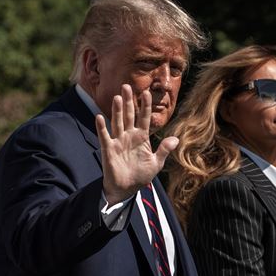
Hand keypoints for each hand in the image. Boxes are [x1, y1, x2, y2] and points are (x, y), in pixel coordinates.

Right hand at [96, 85, 178, 204]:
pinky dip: (102, 128)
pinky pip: (105, 136)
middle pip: (129, 115)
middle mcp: (129, 136)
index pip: (144, 118)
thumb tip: (176, 139)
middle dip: (129, 101)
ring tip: (117, 97)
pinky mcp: (109, 150)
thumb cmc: (141, 176)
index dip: (145, 106)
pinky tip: (99, 117)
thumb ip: (164, 150)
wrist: (127, 189)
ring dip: (117, 110)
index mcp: (142, 138)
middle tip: (127, 85)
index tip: (147, 92)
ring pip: (118, 122)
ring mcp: (118, 141)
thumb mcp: (156, 163)